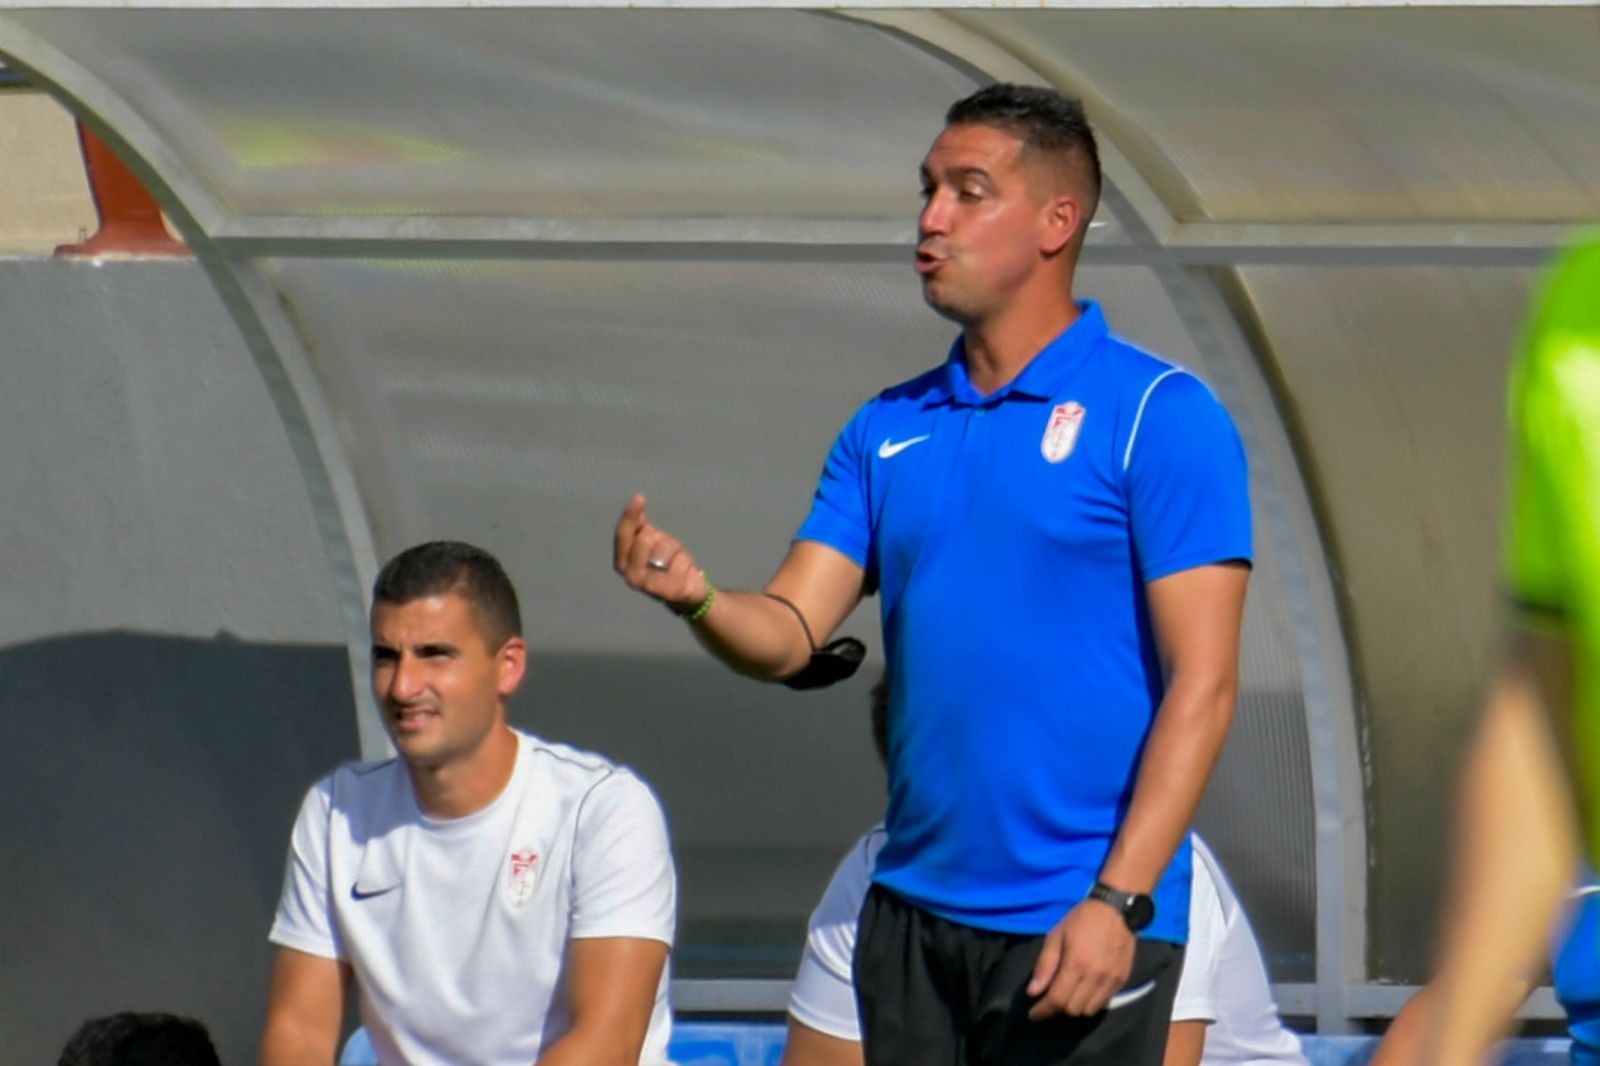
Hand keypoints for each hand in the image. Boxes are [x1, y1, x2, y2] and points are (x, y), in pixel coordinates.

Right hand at [614, 494, 708, 613]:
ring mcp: (649, 586)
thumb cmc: (666, 564)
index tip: (640, 498)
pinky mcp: (669, 591)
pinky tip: (685, 572)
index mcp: (622, 562)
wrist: (687, 592)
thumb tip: (636, 503)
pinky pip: (681, 561)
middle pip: (645, 538)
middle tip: (668, 551)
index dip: (630, 516)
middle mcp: (631, 576)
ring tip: (676, 561)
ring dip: (676, 550)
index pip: (623, 534)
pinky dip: (686, 561)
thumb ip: (640, 526)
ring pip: (665, 548)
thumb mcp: (652, 543)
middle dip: (661, 538)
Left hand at [1026, 898, 1135, 1019]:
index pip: (1057, 1000)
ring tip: (1068, 994)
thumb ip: (1045, 965)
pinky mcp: (1122, 980)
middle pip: (1073, 1009)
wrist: (1116, 909)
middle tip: (1050, 997)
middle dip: (1058, 1007)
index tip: (1034, 1015)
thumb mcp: (1056, 936)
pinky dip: (1091, 1002)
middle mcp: (1095, 977)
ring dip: (1075, 1006)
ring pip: (1089, 1010)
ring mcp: (1111, 980)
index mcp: (1076, 964)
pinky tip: (1085, 990)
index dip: (1043, 1011)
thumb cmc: (1081, 919)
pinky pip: (1104, 1002)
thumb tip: (1033, 992)